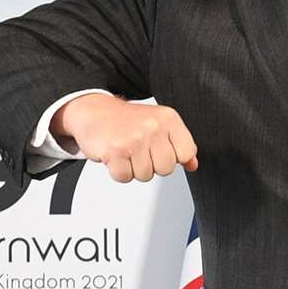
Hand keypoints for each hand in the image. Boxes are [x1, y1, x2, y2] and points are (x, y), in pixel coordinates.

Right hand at [52, 94, 197, 182]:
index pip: (187, 152)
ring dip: (133, 169)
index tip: (160, 149)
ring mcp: (134, 139)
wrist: (94, 111)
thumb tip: (193, 165)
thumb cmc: (126, 120)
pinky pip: (125, 177)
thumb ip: (179, 145)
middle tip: (140, 151)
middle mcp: (153, 127)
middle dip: (152, 165)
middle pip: (166, 169)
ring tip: (127, 152)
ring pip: (145, 175)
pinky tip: (116, 157)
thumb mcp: (159, 124)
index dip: (173, 157)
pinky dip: (118, 171)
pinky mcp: (116, 152)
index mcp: (168, 119)